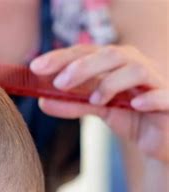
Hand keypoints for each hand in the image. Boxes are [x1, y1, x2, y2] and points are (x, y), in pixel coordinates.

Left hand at [30, 45, 168, 162]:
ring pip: (136, 69)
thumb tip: (43, 103)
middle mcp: (137, 65)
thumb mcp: (98, 110)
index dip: (61, 57)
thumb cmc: (131, 116)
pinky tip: (135, 104)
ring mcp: (156, 81)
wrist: (161, 138)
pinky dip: (150, 97)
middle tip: (59, 83)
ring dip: (111, 82)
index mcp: (116, 63)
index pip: (87, 52)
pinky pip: (164, 95)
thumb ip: (73, 105)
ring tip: (94, 101)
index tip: (36, 67)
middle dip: (82, 66)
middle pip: (111, 54)